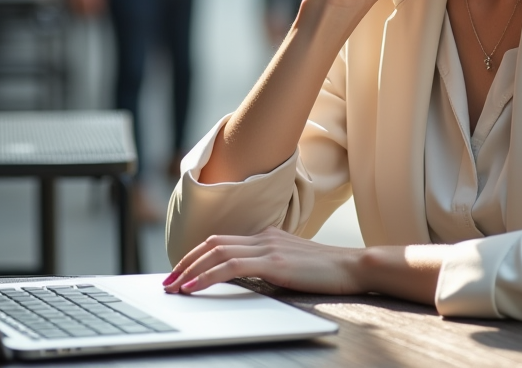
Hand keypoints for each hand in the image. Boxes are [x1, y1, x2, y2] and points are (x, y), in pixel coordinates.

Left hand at [163, 227, 364, 295]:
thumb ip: (270, 266)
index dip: (197, 254)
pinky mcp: (273, 262)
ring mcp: (268, 247)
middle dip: (186, 261)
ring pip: (217, 252)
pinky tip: (194, 286)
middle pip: (213, 242)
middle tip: (168, 280)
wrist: (354, 267)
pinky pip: (231, 267)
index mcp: (268, 236)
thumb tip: (246, 279)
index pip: (223, 240)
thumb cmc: (328, 272)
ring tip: (174, 286)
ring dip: (190, 269)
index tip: (180, 271)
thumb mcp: (292, 266)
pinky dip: (208, 276)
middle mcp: (264, 236)